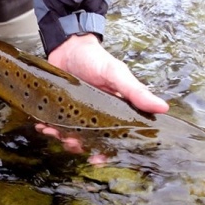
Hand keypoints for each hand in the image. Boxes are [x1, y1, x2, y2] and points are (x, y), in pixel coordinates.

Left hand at [41, 34, 168, 158]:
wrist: (68, 45)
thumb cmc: (96, 58)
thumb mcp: (116, 73)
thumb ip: (135, 91)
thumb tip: (163, 108)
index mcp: (114, 111)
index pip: (114, 138)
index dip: (106, 152)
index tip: (97, 160)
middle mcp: (96, 115)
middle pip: (89, 141)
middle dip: (80, 146)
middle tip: (71, 143)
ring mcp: (76, 111)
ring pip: (70, 135)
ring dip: (62, 137)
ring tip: (53, 132)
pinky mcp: (60, 107)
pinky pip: (54, 123)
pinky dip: (47, 127)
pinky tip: (41, 125)